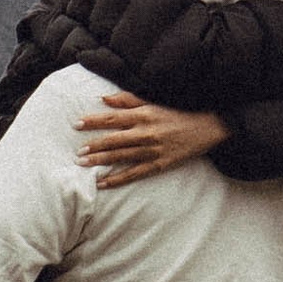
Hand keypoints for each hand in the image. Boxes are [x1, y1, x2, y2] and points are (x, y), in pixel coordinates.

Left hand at [77, 94, 228, 185]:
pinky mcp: (158, 165)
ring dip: (101, 161)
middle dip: (94, 145)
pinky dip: (117, 179)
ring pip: (121, 157)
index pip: (112, 118)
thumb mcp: (153, 102)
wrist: (206, 128)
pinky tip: (102, 183)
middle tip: (77, 151)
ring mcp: (152, 150)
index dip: (93, 121)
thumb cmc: (176, 114)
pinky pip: (134, 174)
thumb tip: (103, 98)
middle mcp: (146, 132)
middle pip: (114, 139)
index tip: (77, 124)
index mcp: (143, 115)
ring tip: (83, 164)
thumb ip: (127, 100)